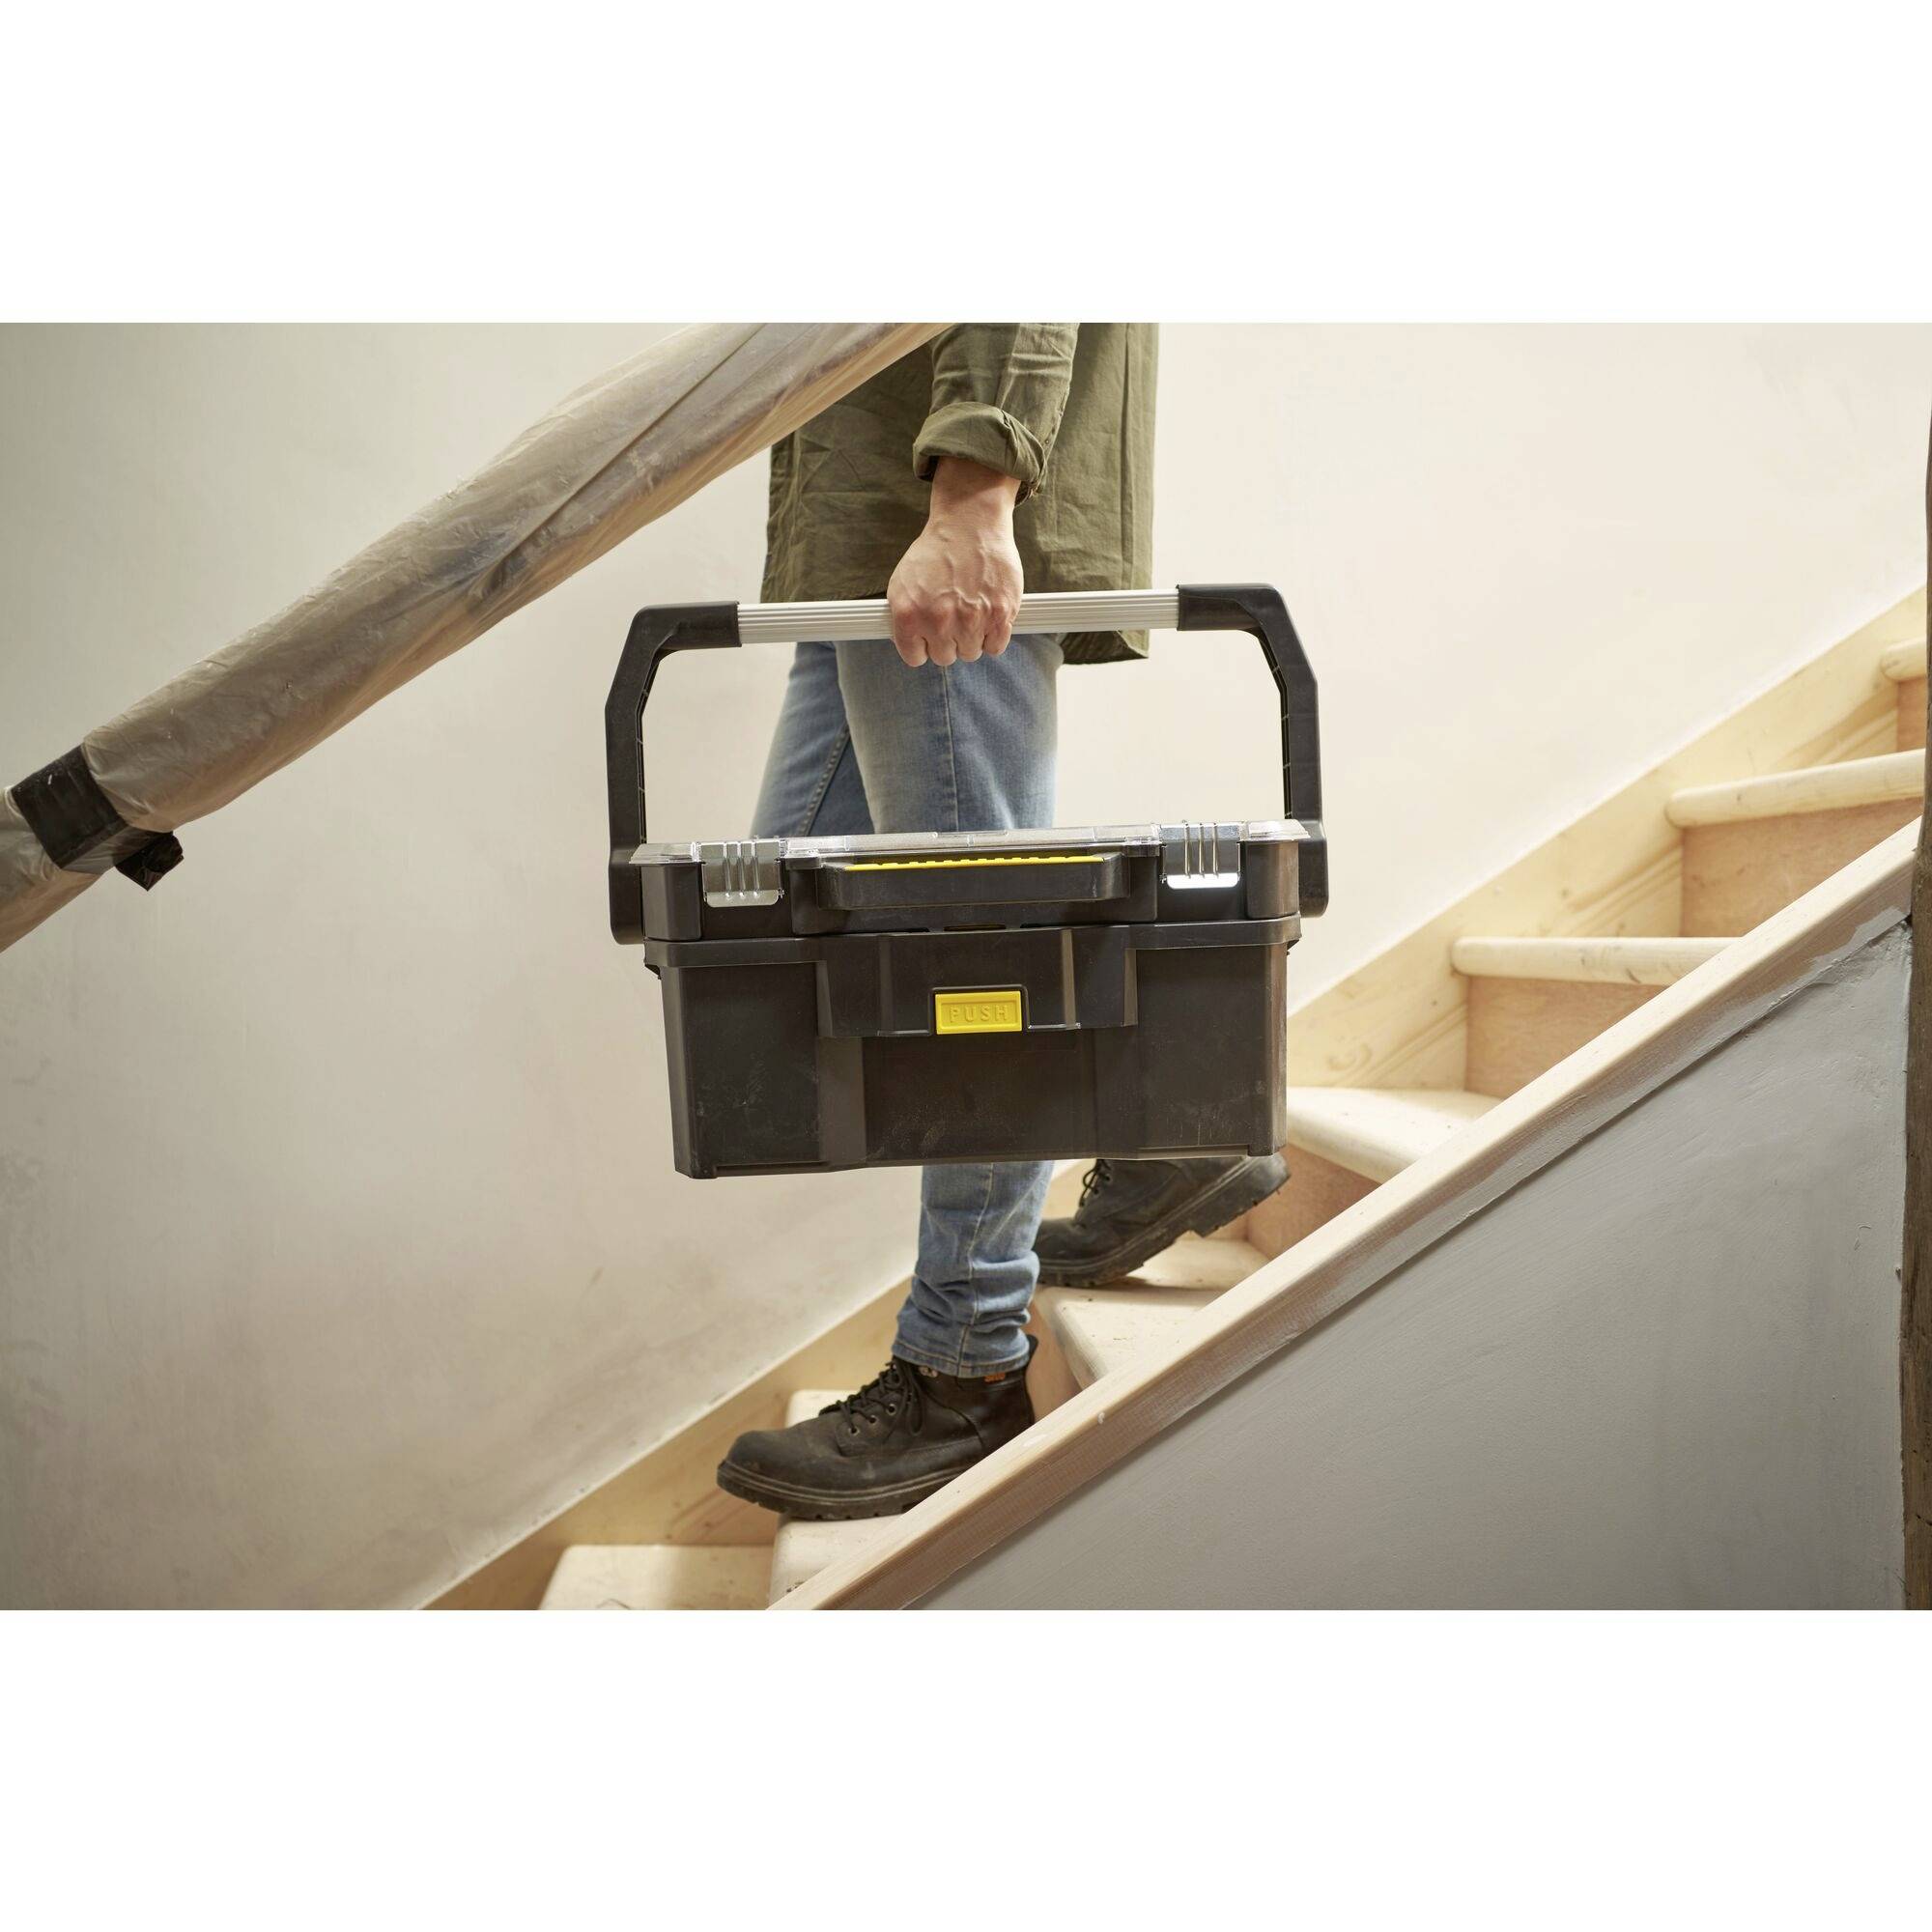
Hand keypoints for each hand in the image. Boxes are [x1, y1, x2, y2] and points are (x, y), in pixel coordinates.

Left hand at [886, 456, 1022, 666]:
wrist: (969, 524)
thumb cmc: (936, 552)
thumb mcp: (902, 581)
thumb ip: (901, 616)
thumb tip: (908, 643)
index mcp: (909, 614)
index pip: (915, 657)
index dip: (922, 645)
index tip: (928, 636)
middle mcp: (938, 621)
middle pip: (944, 657)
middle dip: (947, 641)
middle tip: (953, 617)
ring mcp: (971, 620)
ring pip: (970, 653)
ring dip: (971, 638)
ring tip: (970, 611)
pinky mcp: (999, 614)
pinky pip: (995, 647)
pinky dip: (993, 636)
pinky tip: (988, 616)